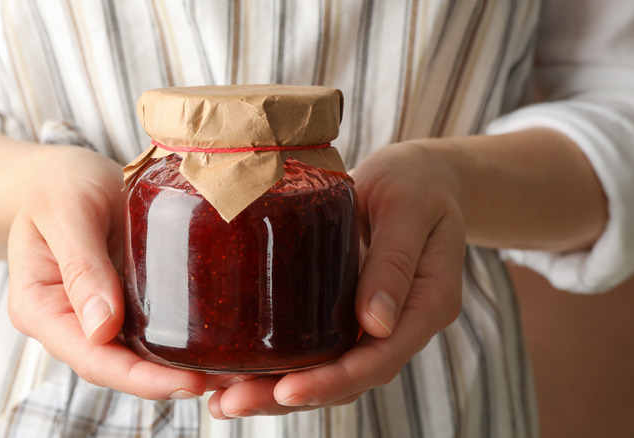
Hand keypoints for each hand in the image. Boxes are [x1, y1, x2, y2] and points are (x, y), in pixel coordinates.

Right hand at [6, 146, 212, 399]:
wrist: (63, 174)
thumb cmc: (56, 184)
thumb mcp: (65, 211)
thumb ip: (81, 265)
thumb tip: (102, 328)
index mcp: (40, 308)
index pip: (91, 357)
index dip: (139, 379)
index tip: (186, 383)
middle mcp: (69, 322)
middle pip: (119, 366)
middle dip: (169, 380)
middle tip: (226, 382)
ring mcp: (98, 314)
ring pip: (139, 354)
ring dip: (182, 365)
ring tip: (233, 371)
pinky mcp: (125, 301)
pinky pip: (152, 328)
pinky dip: (182, 338)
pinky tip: (218, 342)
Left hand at [206, 142, 465, 417]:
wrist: (419, 175)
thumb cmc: (417, 182)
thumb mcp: (409, 209)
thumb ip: (394, 262)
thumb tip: (374, 322)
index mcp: (427, 305)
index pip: (380, 359)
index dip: (334, 381)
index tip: (287, 390)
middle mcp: (400, 324)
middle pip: (348, 378)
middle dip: (290, 396)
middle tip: (232, 404)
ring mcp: (372, 321)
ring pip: (328, 370)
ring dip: (277, 390)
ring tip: (223, 400)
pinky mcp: (347, 310)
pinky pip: (317, 346)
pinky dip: (280, 362)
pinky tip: (238, 369)